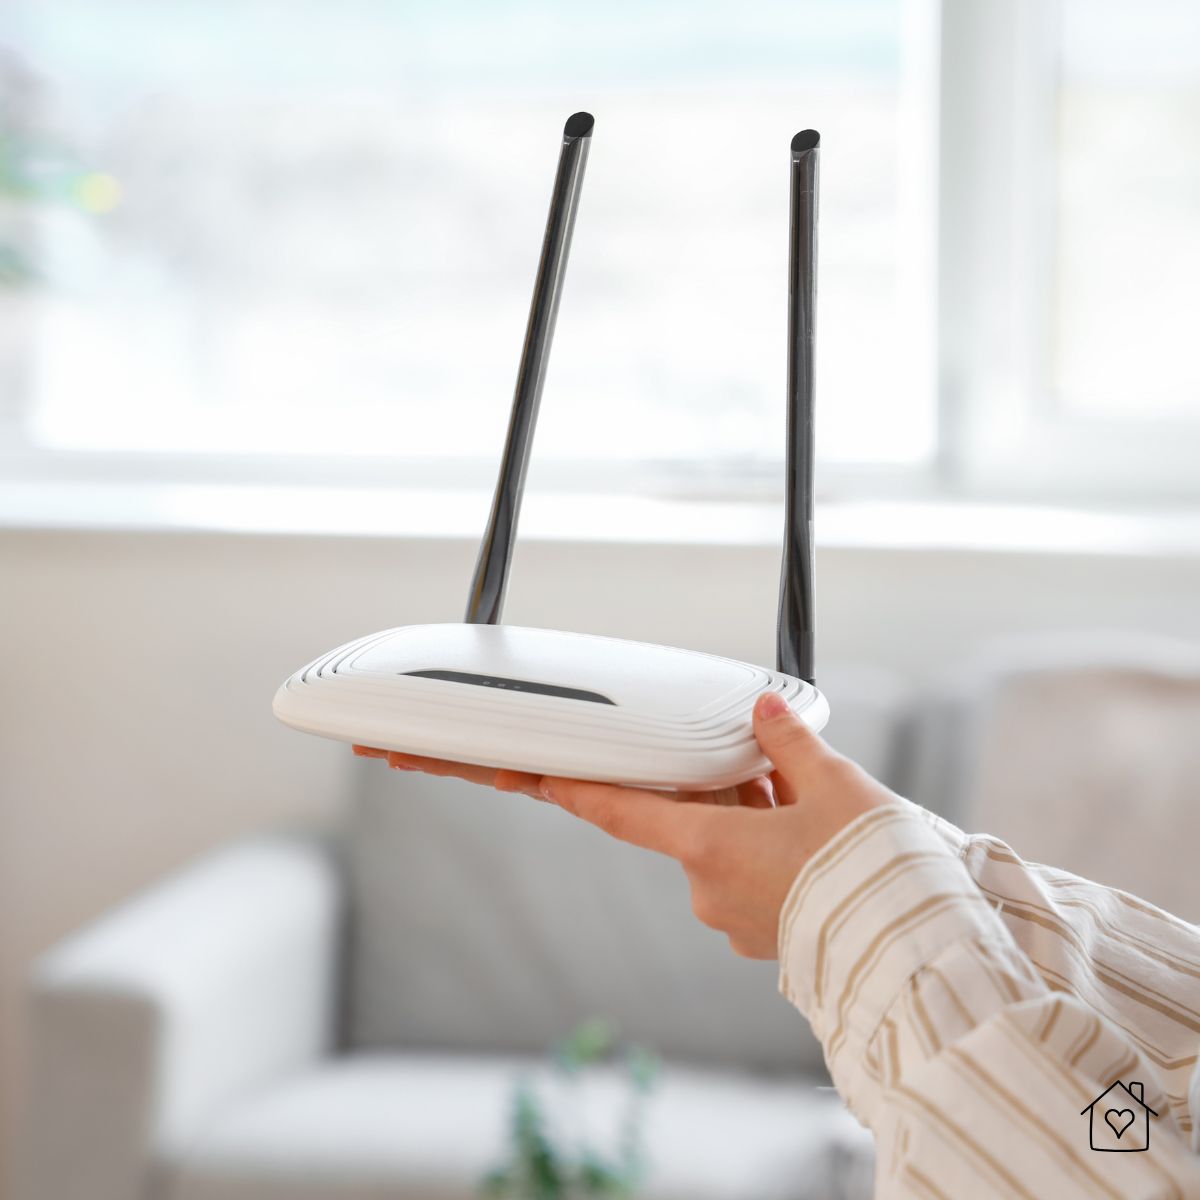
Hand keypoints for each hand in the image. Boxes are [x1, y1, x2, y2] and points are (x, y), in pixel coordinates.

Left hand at [352, 692, 894, 958]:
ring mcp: (733, 911)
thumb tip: (761, 708)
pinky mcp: (765, 925)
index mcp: (706, 848)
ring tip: (804, 793)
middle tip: (738, 760)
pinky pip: (748, 865)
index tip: (504, 769)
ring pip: (722, 839)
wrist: (923, 959)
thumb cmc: (875, 879)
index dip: (557, 782)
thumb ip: (788, 743)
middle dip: (704, 788)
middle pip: (680, 816)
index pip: (611, 807)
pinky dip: (764, 838)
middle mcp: (707, 885)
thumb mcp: (836, 789)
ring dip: (747, 811)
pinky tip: (804, 823)